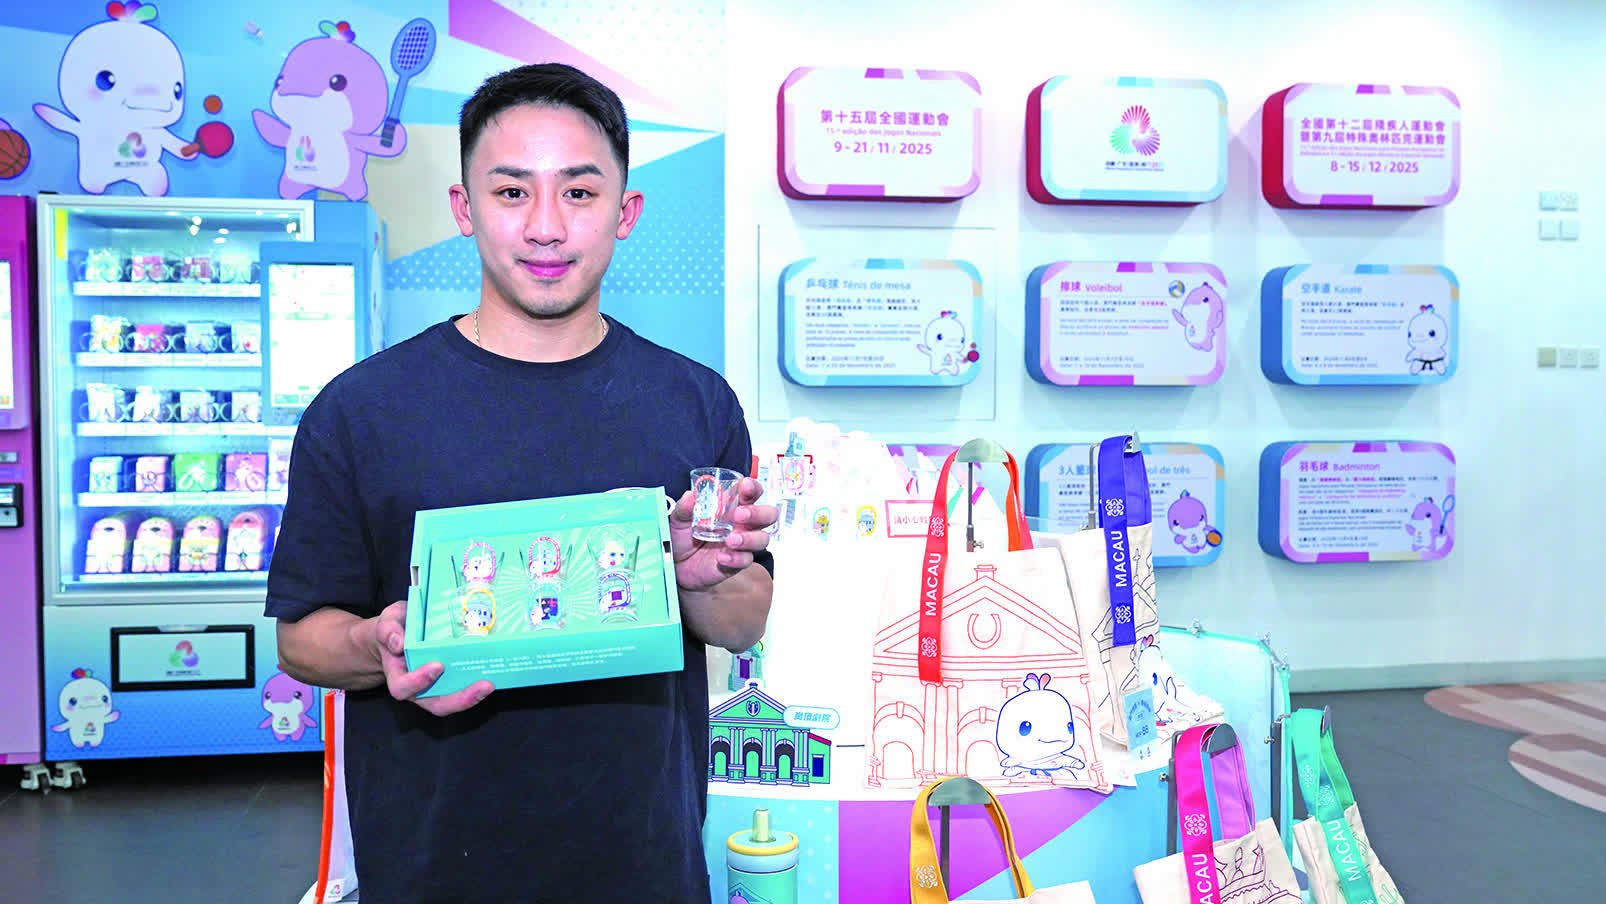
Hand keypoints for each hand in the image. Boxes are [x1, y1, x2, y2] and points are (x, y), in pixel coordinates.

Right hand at [370, 600, 492, 715]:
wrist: (400, 635)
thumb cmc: (395, 629)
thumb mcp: (388, 622)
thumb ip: (388, 629)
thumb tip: (398, 643)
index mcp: (397, 674)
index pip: (402, 687)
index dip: (418, 682)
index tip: (437, 665)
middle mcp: (416, 687)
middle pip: (435, 704)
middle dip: (459, 699)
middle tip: (482, 685)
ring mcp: (434, 687)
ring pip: (450, 702)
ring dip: (471, 697)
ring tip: (490, 684)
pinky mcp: (448, 682)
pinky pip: (460, 690)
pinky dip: (475, 687)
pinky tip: (491, 675)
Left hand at [669, 477, 776, 591]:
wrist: (676, 564)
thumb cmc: (683, 535)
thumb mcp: (679, 518)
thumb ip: (685, 507)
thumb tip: (691, 495)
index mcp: (733, 506)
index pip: (752, 492)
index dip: (753, 487)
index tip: (745, 486)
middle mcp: (743, 523)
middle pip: (767, 515)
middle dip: (758, 513)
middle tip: (739, 515)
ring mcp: (742, 543)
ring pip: (762, 539)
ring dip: (749, 538)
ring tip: (730, 540)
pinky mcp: (737, 562)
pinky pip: (746, 560)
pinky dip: (736, 559)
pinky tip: (721, 558)